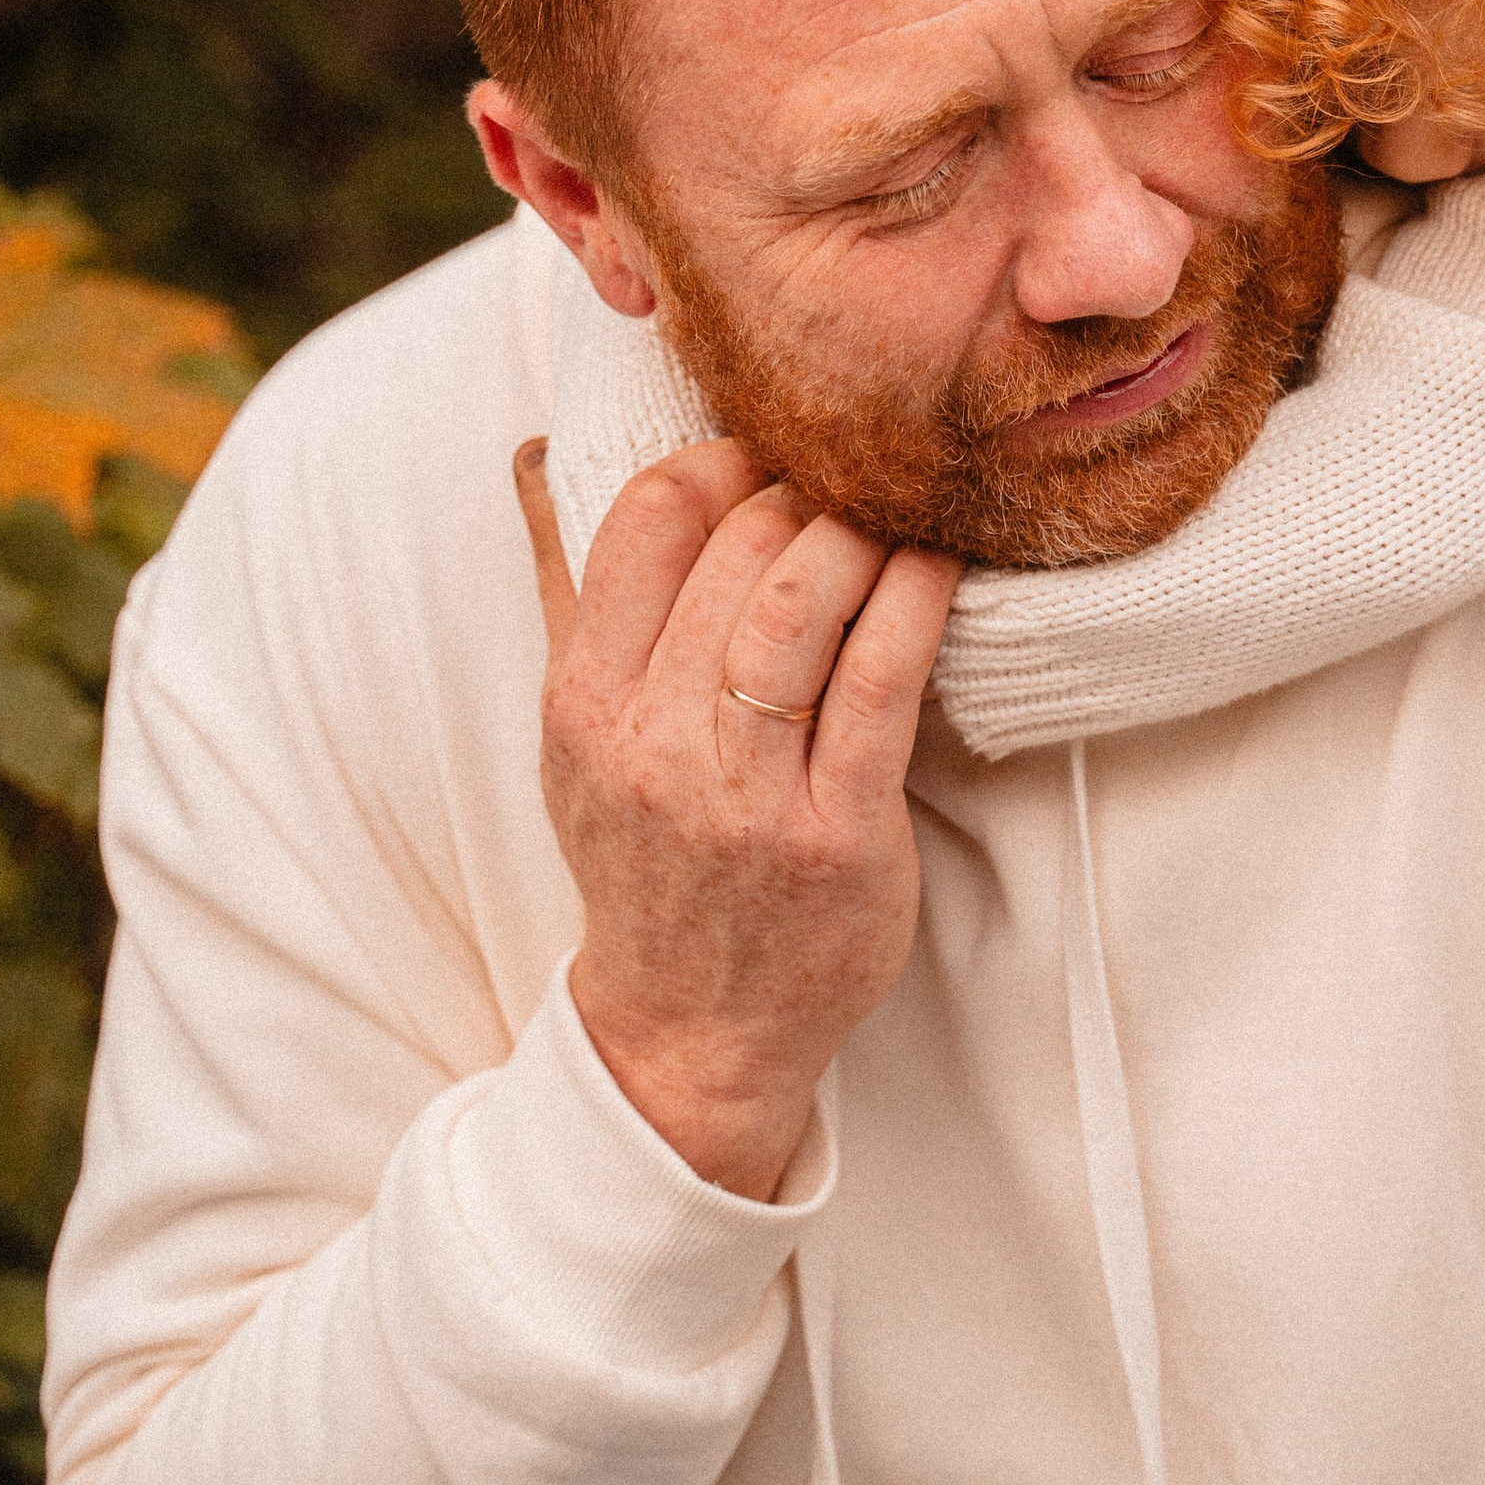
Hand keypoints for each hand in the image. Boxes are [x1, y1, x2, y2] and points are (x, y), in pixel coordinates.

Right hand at [515, 437, 959, 1199]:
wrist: (688, 1031)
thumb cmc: (646, 861)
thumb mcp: (577, 736)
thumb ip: (572, 596)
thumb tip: (548, 453)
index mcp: (583, 704)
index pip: (643, 520)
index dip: (719, 462)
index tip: (769, 458)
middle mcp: (653, 744)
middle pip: (734, 550)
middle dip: (805, 490)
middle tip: (853, 479)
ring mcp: (745, 795)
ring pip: (800, 602)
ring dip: (859, 532)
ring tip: (894, 513)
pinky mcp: (839, 836)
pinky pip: (883, 683)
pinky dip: (915, 603)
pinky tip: (936, 567)